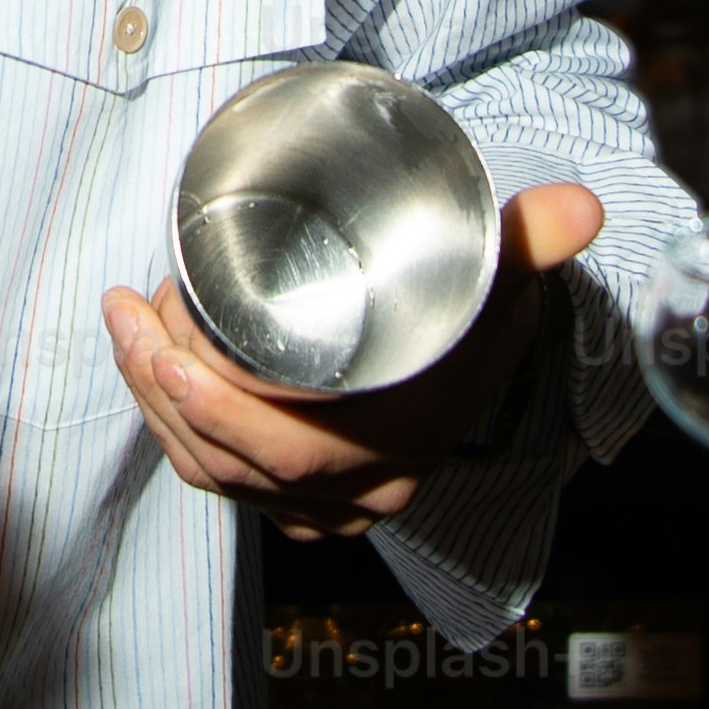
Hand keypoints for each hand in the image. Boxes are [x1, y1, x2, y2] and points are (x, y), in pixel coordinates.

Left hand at [103, 181, 606, 537]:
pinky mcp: (293, 496)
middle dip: (163, 390)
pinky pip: (216, 477)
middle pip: (236, 462)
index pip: (294, 454)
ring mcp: (324, 502)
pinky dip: (170, 427)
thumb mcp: (499, 275)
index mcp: (402, 447)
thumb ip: (532, 239)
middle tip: (132, 316)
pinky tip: (144, 365)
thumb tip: (582, 206)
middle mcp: (361, 491)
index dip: (218, 411)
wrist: (472, 351)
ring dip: (153, 403)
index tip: (169, 342)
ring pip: (215, 472)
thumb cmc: (474, 309)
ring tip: (126, 324)